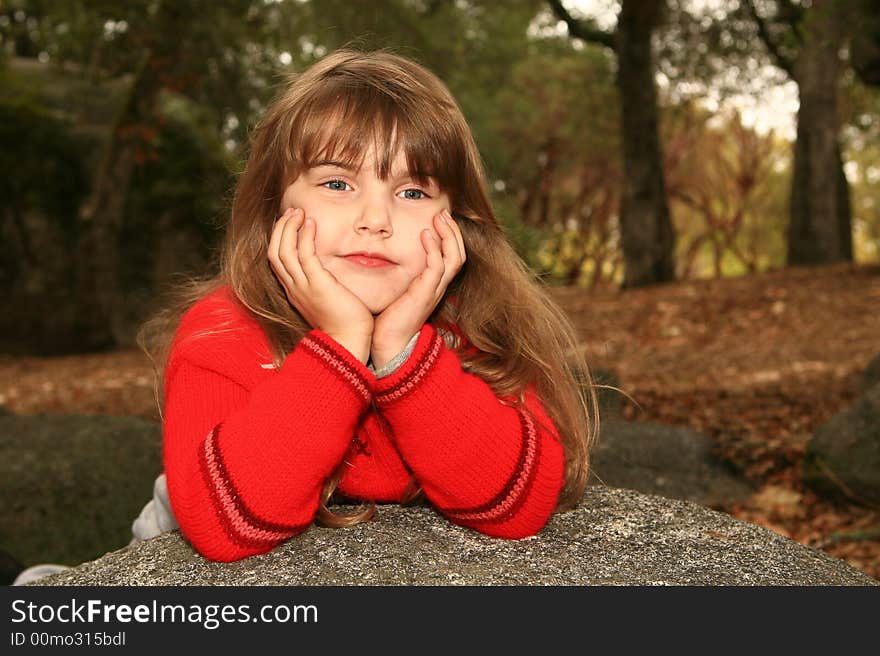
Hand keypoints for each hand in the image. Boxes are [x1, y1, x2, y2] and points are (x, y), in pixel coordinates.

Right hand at [268, 207, 373, 362]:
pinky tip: (311, 223)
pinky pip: (304, 255)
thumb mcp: (328, 300)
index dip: (280, 239)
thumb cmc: (345, 324)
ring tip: (298, 212)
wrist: (348, 342)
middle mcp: (294, 288)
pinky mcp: (318, 285)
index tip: (290, 224)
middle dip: (281, 229)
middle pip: (274, 252)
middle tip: (292, 212)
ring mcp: (303, 287)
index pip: (277, 261)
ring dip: (289, 228)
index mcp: (295, 291)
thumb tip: (330, 273)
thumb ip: (324, 284)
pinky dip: (304, 236)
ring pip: (284, 251)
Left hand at [371, 209, 465, 368]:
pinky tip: (425, 235)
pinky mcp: (425, 294)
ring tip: (440, 218)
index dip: (449, 237)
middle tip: (443, 213)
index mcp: (433, 285)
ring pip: (454, 258)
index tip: (439, 219)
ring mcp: (433, 291)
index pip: (452, 257)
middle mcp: (438, 287)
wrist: (388, 344)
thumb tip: (382, 255)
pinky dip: (434, 249)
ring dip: (448, 235)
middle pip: (459, 254)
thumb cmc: (388, 319)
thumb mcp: (396, 291)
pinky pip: (437, 268)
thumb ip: (398, 275)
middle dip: (453, 231)